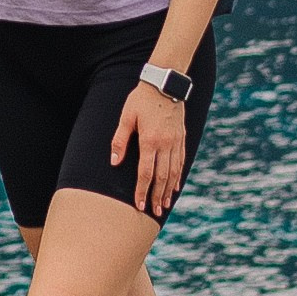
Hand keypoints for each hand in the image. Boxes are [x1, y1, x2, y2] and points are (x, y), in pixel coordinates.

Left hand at [108, 79, 189, 218]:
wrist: (164, 84)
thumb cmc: (141, 100)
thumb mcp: (127, 117)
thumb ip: (120, 140)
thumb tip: (115, 162)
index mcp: (150, 141)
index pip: (146, 173)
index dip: (142, 191)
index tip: (139, 206)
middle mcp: (165, 144)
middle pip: (161, 177)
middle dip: (157, 196)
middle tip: (154, 212)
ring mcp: (176, 142)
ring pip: (173, 172)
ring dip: (168, 190)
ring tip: (164, 205)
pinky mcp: (182, 137)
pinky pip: (181, 161)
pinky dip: (178, 176)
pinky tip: (175, 186)